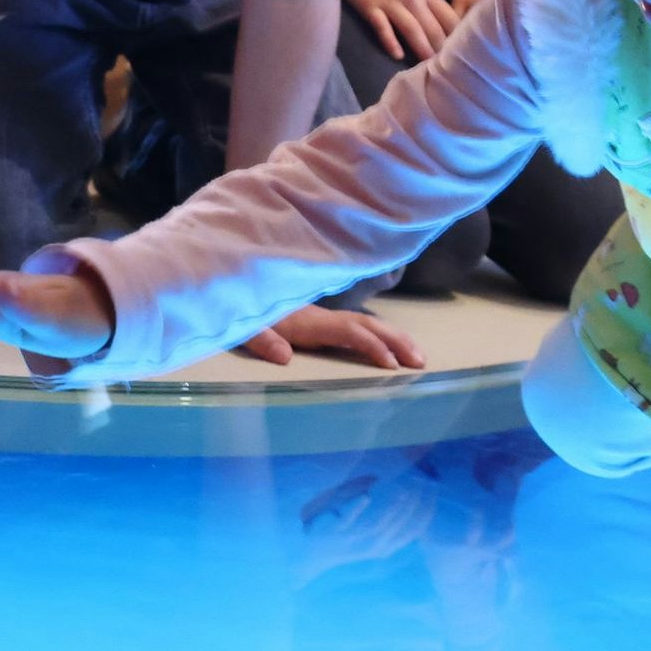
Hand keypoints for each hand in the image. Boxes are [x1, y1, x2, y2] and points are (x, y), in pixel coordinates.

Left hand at [236, 303, 426, 368]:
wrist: (230, 285)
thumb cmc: (238, 311)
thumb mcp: (242, 326)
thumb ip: (261, 339)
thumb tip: (285, 358)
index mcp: (306, 320)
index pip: (348, 331)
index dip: (370, 346)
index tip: (391, 365)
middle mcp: (319, 317)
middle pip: (366, 324)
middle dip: (396, 341)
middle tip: (421, 361)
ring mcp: (321, 318)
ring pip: (365, 323)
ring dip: (393, 337)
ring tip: (417, 356)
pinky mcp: (317, 322)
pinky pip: (355, 327)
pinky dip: (378, 336)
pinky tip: (389, 347)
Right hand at [336, 0, 456, 63]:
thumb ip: (426, 5)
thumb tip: (442, 31)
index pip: (448, 17)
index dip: (457, 37)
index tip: (461, 54)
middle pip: (432, 27)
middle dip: (441, 49)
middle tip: (448, 69)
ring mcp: (391, 2)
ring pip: (412, 29)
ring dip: (422, 49)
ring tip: (428, 68)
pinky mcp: (370, 7)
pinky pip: (383, 28)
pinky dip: (391, 42)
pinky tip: (397, 55)